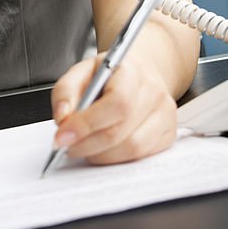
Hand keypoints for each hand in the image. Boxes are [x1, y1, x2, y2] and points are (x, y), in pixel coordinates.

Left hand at [50, 54, 177, 164]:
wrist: (140, 71)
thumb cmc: (109, 73)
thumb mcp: (83, 70)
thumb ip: (66, 90)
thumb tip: (62, 118)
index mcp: (132, 70)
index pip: (116, 103)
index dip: (87, 123)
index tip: (63, 135)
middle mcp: (154, 93)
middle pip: (122, 130)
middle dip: (87, 144)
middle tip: (67, 146)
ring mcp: (165, 116)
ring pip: (132, 149)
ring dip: (101, 155)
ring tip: (82, 147)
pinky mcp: (167, 135)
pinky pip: (141, 157)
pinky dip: (116, 158)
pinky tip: (101, 149)